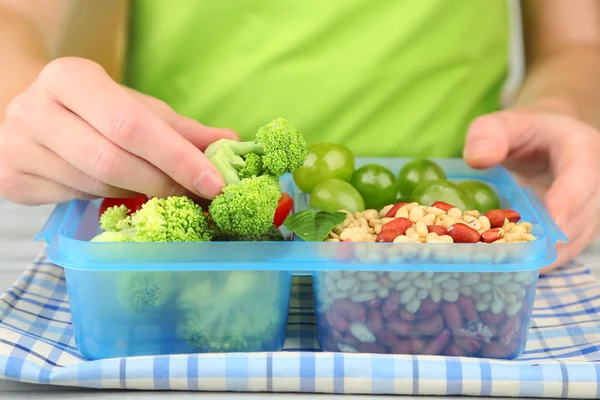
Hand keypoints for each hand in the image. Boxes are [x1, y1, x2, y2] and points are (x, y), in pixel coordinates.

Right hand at [0, 57, 237, 204]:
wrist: (29, 114)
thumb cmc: (94, 111)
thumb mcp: (136, 109)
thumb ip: (180, 128)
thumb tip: (230, 143)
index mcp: (71, 78)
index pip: (132, 124)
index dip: (177, 157)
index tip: (215, 183)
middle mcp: (36, 109)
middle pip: (111, 160)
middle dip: (163, 183)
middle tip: (196, 196)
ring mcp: (18, 147)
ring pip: (95, 185)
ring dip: (138, 193)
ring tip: (158, 188)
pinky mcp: (12, 179)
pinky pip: (76, 200)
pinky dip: (109, 199)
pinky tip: (121, 190)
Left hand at [463, 102, 599, 272]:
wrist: (546, 140)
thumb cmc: (523, 132)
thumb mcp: (502, 122)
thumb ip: (488, 133)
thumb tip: (477, 159)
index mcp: (580, 149)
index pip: (581, 176)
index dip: (568, 201)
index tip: (551, 222)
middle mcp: (594, 183)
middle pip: (582, 216)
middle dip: (551, 238)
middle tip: (517, 256)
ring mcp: (589, 209)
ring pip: (575, 240)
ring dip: (545, 255)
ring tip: (509, 266)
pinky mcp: (577, 228)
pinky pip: (566, 250)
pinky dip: (541, 260)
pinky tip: (513, 269)